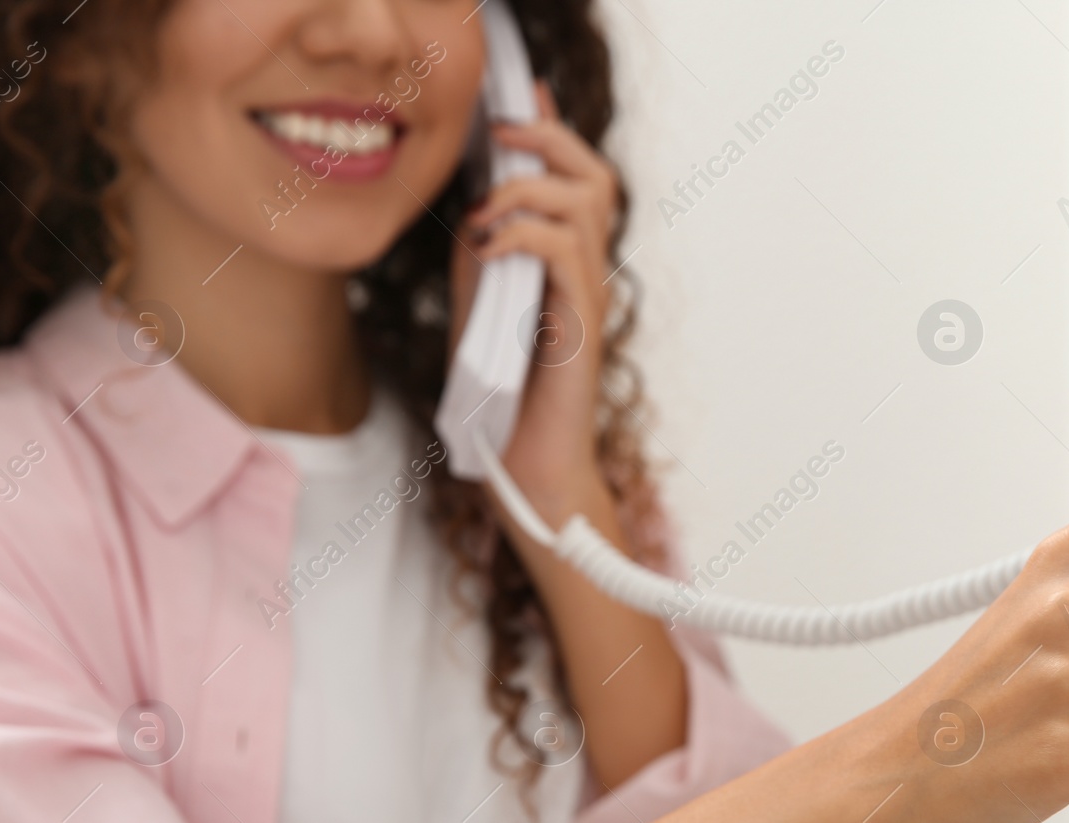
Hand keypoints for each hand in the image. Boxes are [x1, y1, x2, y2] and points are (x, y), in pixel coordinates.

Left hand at [448, 81, 621, 521]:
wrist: (525, 470)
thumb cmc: (502, 398)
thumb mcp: (478, 307)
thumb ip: (482, 256)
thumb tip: (474, 205)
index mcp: (568, 265)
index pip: (578, 179)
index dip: (553, 132)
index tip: (511, 107)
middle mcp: (588, 275)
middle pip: (595, 176)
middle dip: (548, 139)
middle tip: (499, 135)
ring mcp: (589, 299)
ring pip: (585, 204)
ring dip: (527, 190)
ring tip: (484, 213)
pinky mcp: (581, 327)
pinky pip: (563, 256)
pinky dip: (522, 236)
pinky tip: (487, 247)